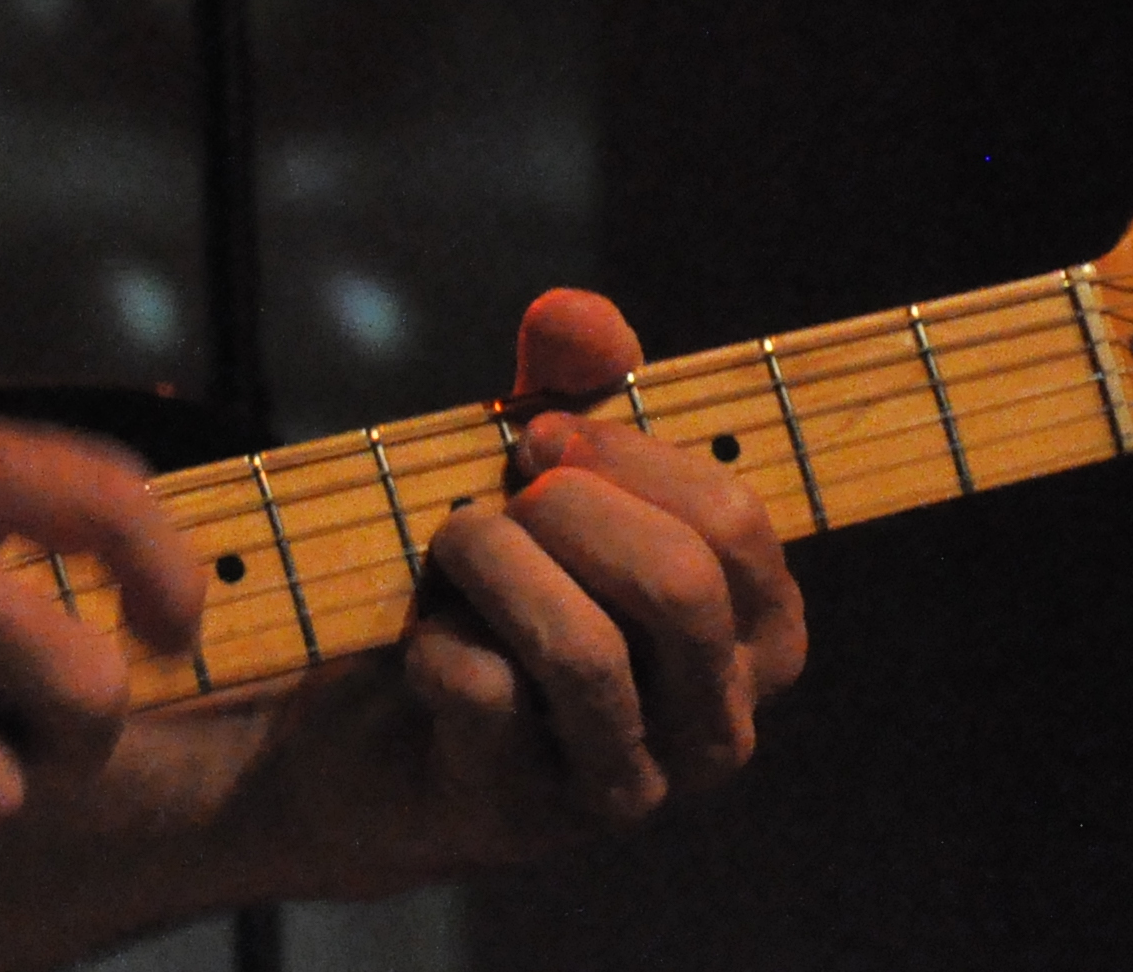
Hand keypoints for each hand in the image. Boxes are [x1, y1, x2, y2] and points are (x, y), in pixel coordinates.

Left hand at [212, 289, 806, 896]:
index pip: (738, 523)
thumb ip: (573, 385)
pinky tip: (425, 638)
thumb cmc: (495, 588)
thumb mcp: (542, 476)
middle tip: (500, 490)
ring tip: (453, 544)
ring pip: (583, 652)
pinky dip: (436, 640)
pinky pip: (485, 698)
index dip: (628, 454)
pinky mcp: (522, 817)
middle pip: (679, 589)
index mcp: (756, 636)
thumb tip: (577, 316)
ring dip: (492, 561)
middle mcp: (717, 727)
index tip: (541, 434)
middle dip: (567, 509)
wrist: (376, 725)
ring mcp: (626, 786)